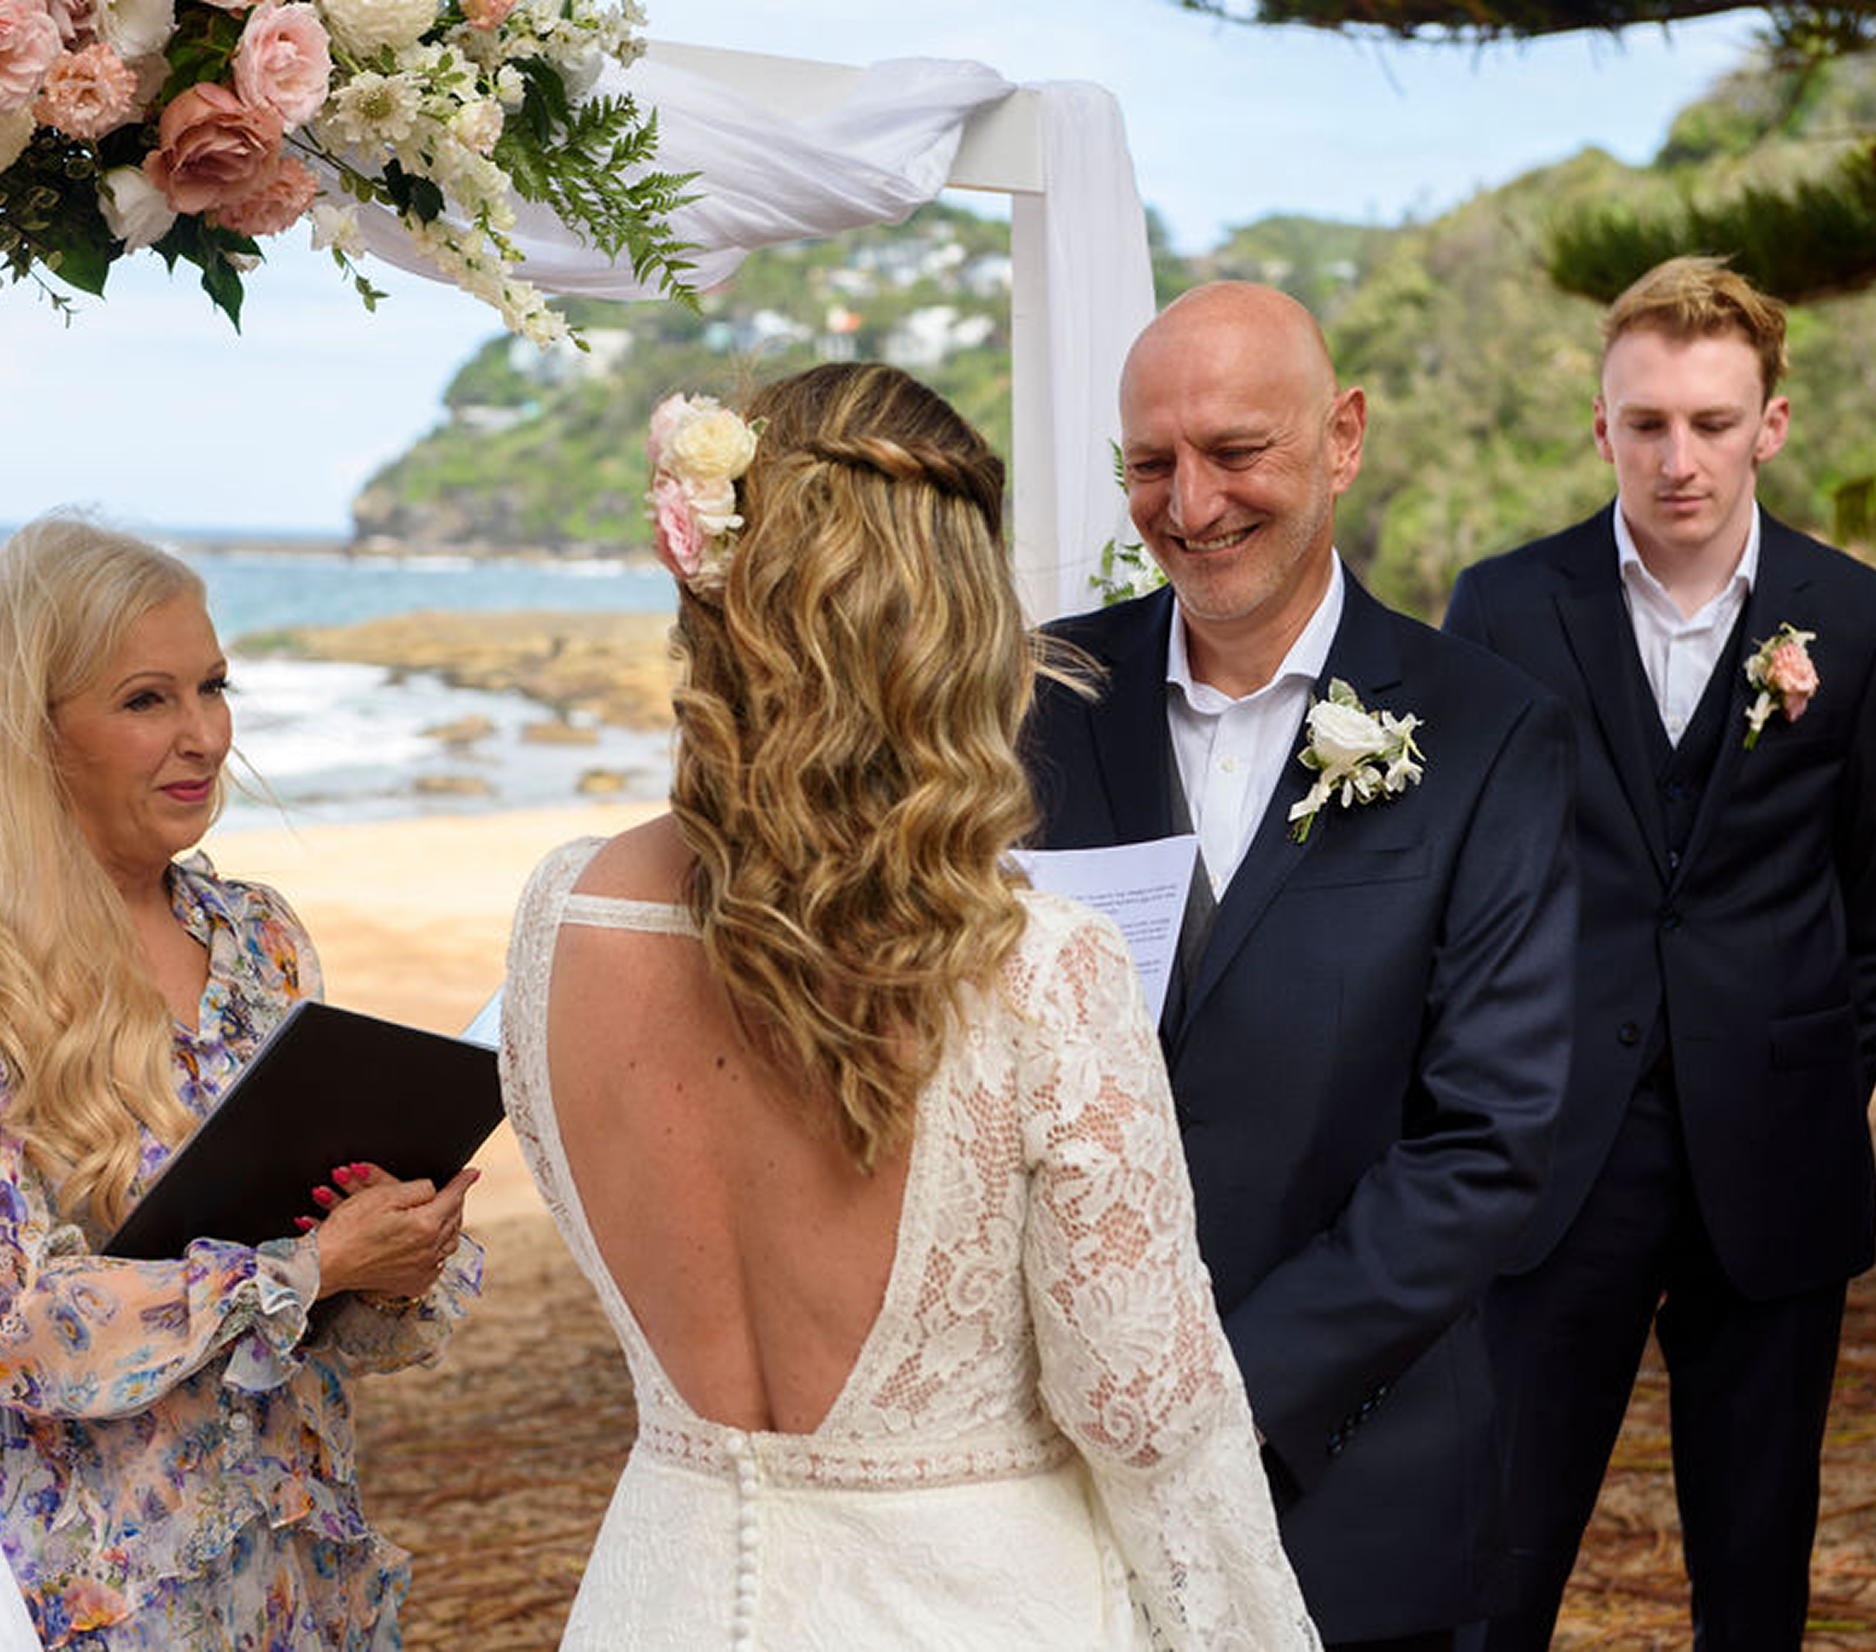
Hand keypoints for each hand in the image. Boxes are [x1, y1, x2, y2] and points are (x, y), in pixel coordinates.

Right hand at [304, 1161, 477, 1300]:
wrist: (325, 1264)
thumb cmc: (348, 1229)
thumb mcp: (383, 1195)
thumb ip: (418, 1188)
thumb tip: (436, 1189)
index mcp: (426, 1225)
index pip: (452, 1197)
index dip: (462, 1181)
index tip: (472, 1173)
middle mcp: (429, 1250)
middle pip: (454, 1220)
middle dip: (456, 1202)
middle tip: (456, 1190)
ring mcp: (422, 1269)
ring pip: (450, 1243)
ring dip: (450, 1225)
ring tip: (447, 1212)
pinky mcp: (411, 1282)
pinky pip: (437, 1264)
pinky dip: (439, 1250)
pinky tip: (432, 1241)